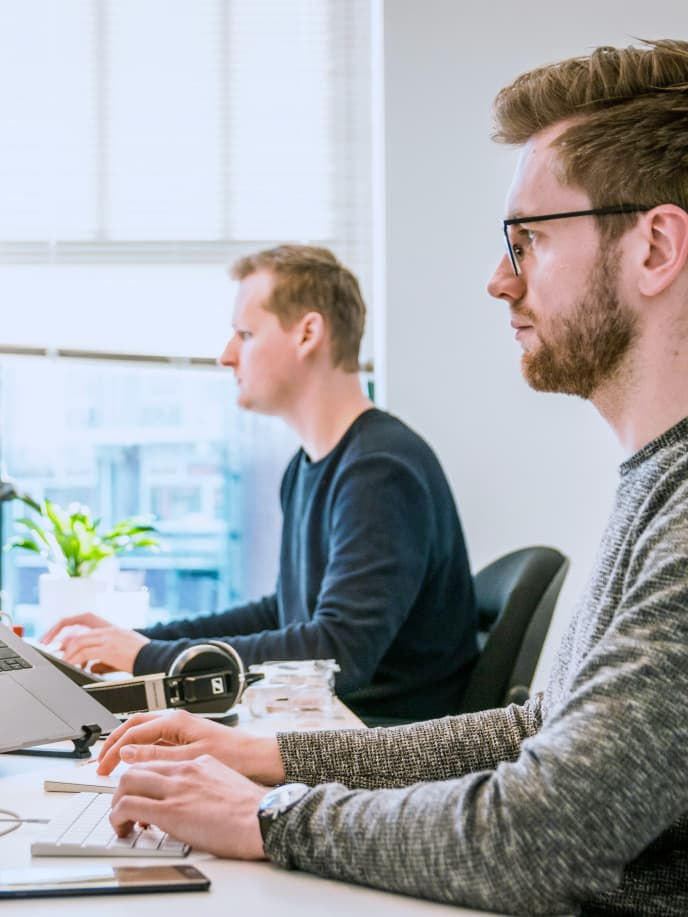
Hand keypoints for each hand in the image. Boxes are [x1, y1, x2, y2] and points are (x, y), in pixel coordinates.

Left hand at [43, 615, 148, 673]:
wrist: (157, 658)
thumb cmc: (143, 658)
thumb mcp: (122, 655)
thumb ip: (104, 659)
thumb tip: (91, 667)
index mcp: (111, 628)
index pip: (84, 617)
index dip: (69, 623)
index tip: (57, 634)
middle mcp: (108, 629)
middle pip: (77, 628)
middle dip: (60, 637)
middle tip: (50, 647)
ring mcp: (109, 637)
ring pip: (79, 641)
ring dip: (67, 652)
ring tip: (63, 662)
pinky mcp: (109, 649)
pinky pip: (85, 653)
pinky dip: (75, 660)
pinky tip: (73, 666)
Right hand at [97, 709, 285, 784]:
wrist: (259, 757)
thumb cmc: (234, 754)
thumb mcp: (190, 758)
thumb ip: (157, 756)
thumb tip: (127, 754)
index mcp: (175, 720)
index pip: (133, 732)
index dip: (113, 750)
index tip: (101, 767)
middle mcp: (176, 721)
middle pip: (134, 727)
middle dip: (114, 743)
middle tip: (100, 763)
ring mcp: (181, 730)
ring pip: (144, 734)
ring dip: (125, 747)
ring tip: (112, 764)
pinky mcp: (186, 740)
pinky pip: (155, 743)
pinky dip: (140, 752)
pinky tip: (136, 767)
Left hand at [110, 756, 266, 859]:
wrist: (262, 817)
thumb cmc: (252, 808)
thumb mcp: (226, 782)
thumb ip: (206, 782)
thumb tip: (196, 797)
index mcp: (199, 762)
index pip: (158, 760)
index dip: (142, 776)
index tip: (138, 790)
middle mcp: (185, 770)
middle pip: (138, 766)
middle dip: (122, 786)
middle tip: (121, 804)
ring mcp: (176, 788)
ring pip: (127, 782)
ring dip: (117, 801)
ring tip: (120, 819)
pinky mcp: (170, 810)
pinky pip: (128, 806)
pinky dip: (117, 816)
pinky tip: (122, 827)